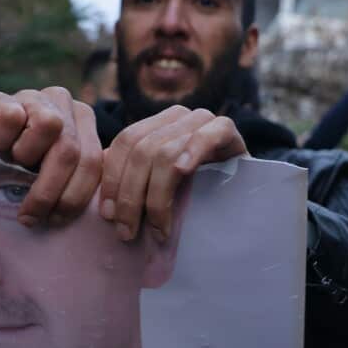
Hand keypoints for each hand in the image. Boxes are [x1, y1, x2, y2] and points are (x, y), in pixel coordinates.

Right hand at [0, 87, 102, 226]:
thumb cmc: (18, 166)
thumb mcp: (50, 174)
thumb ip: (71, 180)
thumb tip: (84, 209)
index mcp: (83, 122)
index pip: (92, 161)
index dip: (75, 195)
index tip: (57, 219)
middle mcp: (64, 104)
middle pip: (69, 150)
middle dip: (49, 190)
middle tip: (31, 215)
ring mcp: (35, 96)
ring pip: (49, 125)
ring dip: (27, 155)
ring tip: (12, 164)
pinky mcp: (3, 96)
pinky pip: (11, 117)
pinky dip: (1, 138)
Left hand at [99, 105, 247, 241]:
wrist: (243, 191)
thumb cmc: (196, 192)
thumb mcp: (159, 185)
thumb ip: (134, 182)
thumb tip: (104, 203)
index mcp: (154, 124)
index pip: (124, 143)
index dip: (112, 179)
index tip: (107, 215)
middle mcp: (176, 117)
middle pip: (141, 151)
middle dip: (130, 196)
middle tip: (127, 231)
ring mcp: (202, 119)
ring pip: (166, 153)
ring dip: (157, 196)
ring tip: (158, 228)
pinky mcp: (227, 129)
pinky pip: (207, 135)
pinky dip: (192, 152)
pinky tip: (184, 173)